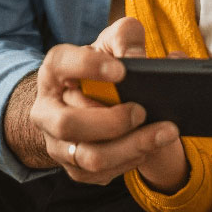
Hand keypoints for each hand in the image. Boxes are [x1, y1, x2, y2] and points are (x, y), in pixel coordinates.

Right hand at [28, 17, 180, 184]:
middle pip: (68, 123)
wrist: (98, 100)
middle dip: (110, 121)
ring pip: (89, 157)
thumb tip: (138, 59)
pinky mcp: (74, 168)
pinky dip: (131, 161)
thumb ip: (126, 38)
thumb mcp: (115, 44)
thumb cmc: (107, 67)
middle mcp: (47, 110)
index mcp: (54, 71)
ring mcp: (57, 143)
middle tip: (142, 110)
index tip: (121, 71)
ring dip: (131, 146)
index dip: (89, 67)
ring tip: (164, 132)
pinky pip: (102, 174)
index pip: (61, 64)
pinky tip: (151, 145)